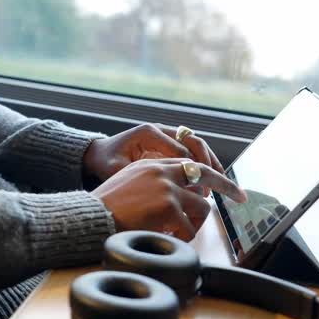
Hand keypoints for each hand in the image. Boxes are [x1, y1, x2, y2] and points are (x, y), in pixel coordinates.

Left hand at [83, 123, 227, 195]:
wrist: (98, 153)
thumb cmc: (105, 162)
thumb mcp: (116, 169)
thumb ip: (137, 176)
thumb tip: (163, 189)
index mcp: (148, 133)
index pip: (179, 149)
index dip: (193, 168)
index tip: (202, 188)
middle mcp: (159, 129)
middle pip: (192, 141)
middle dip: (208, 162)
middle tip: (219, 182)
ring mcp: (165, 134)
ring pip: (196, 143)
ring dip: (209, 161)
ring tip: (220, 181)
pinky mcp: (167, 142)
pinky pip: (191, 149)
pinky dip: (202, 162)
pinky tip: (209, 179)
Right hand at [90, 158, 246, 240]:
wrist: (89, 217)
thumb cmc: (103, 209)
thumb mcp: (127, 184)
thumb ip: (152, 182)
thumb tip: (179, 197)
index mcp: (151, 163)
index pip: (189, 164)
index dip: (209, 174)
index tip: (223, 182)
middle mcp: (161, 170)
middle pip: (206, 175)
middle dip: (226, 186)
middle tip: (240, 196)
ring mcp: (166, 187)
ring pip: (202, 208)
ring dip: (194, 224)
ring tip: (177, 234)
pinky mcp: (168, 206)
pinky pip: (189, 229)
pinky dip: (181, 240)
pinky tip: (165, 240)